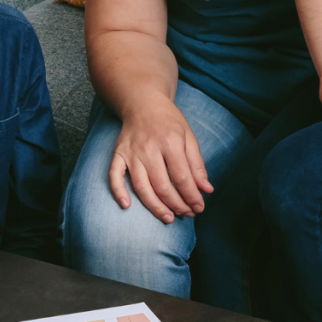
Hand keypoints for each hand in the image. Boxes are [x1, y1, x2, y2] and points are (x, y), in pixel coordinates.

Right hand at [109, 96, 213, 222]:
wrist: (143, 104)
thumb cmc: (169, 122)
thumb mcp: (189, 137)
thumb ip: (197, 165)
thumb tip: (206, 190)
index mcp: (170, 142)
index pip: (182, 177)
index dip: (192, 196)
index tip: (199, 207)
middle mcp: (149, 148)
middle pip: (162, 186)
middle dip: (177, 205)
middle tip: (186, 214)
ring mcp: (131, 152)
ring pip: (141, 186)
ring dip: (155, 207)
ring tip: (168, 218)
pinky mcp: (118, 154)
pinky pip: (114, 175)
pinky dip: (118, 192)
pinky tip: (127, 206)